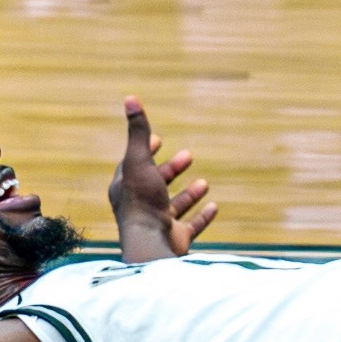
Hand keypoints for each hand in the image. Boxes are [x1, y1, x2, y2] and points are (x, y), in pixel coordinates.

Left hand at [107, 96, 216, 262]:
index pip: (133, 165)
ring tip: (204, 182)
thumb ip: (138, 132)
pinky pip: (190, 227)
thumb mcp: (139, 160)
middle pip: (155, 184)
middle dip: (170, 170)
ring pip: (173, 206)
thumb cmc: (142, 201)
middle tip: (188, 155)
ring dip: (188, 194)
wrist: (150, 244)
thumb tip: (130, 97)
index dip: (145, 150)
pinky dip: (202, 217)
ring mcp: (157, 225)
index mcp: (126, 188)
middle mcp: (139, 207)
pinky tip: (214, 207)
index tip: (158, 139)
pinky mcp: (174, 240)